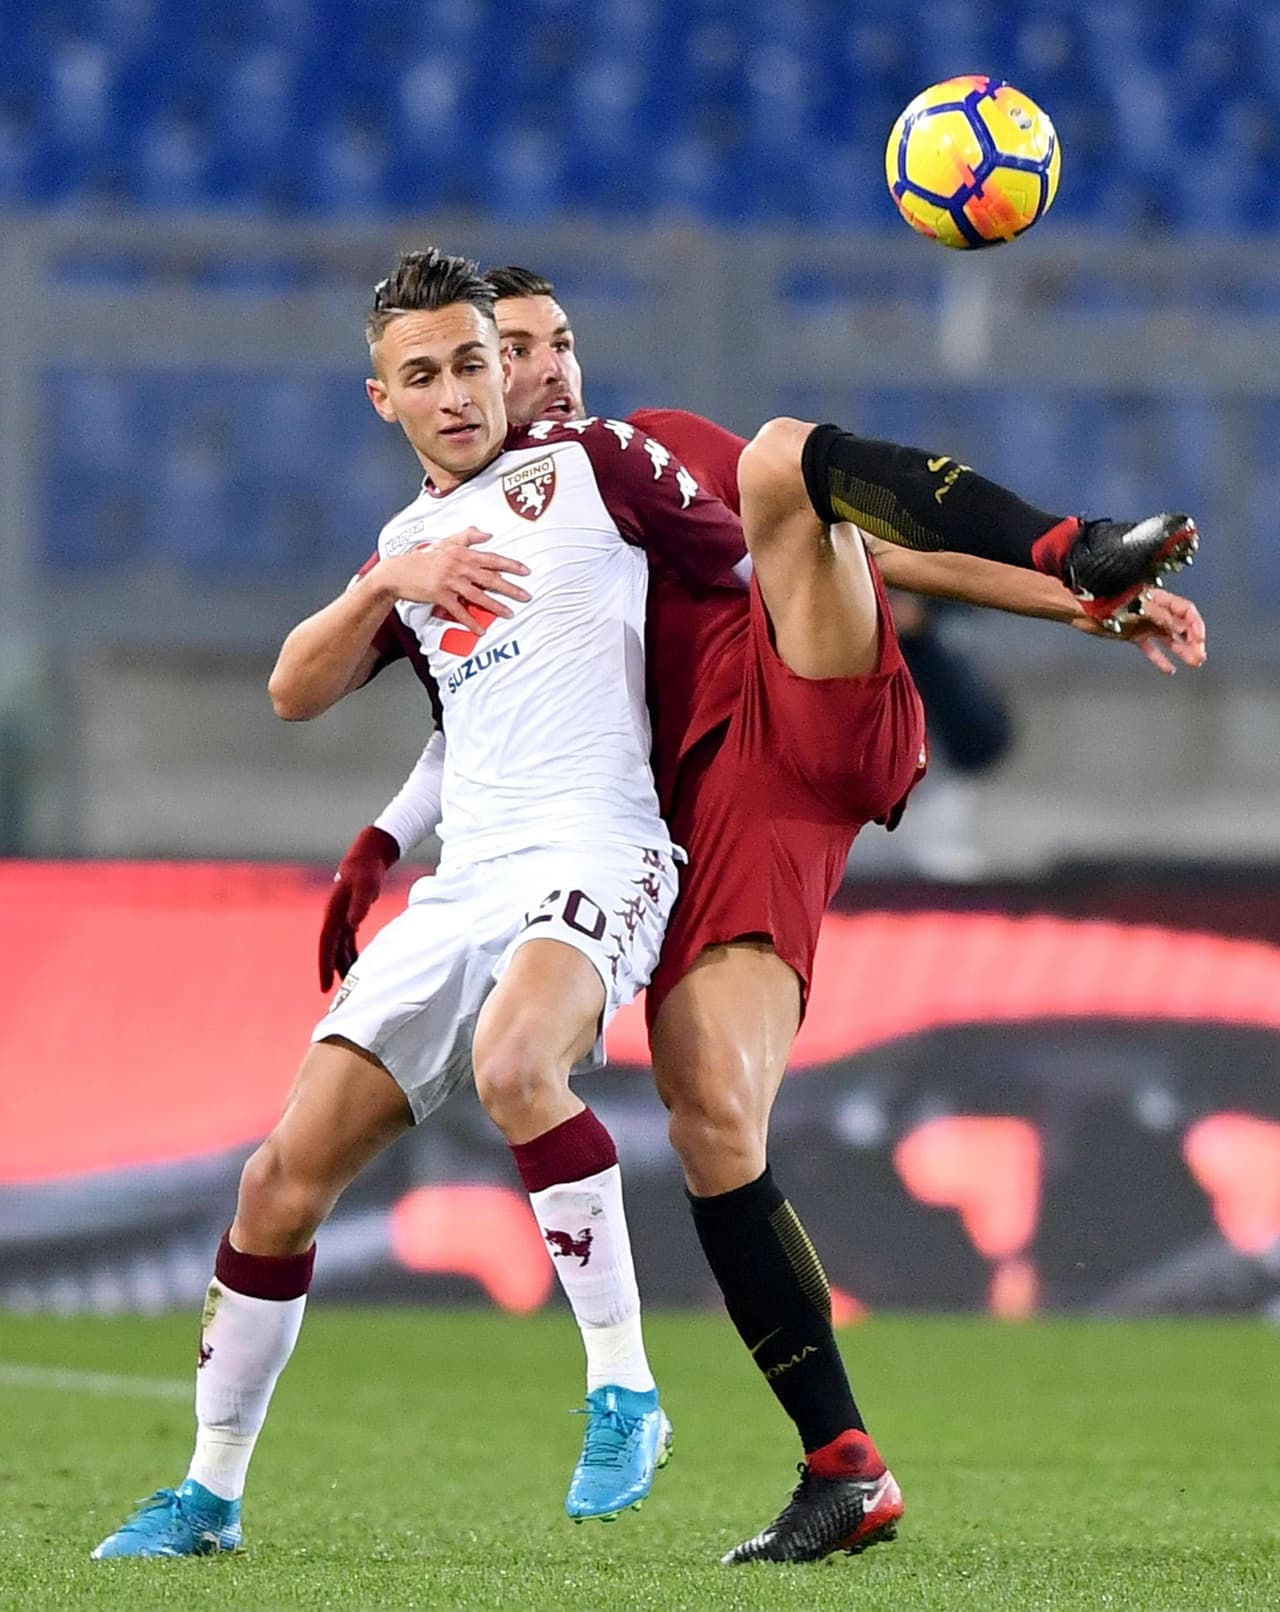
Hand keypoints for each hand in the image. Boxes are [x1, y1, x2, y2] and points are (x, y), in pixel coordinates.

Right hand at [319, 825, 400, 990]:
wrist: (368, 856)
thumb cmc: (367, 870)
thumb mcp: (366, 885)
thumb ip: (360, 904)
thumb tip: (353, 925)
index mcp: (334, 912)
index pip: (326, 943)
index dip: (324, 965)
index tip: (324, 986)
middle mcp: (334, 917)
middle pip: (330, 949)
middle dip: (330, 970)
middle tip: (332, 995)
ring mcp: (341, 917)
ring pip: (339, 946)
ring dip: (342, 963)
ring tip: (349, 983)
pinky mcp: (350, 916)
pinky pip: (347, 940)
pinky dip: (350, 953)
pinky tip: (355, 964)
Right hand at [378, 527, 530, 633]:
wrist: (397, 571)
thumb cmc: (422, 558)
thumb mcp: (444, 542)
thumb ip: (467, 537)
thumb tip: (488, 534)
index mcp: (461, 553)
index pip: (491, 559)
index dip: (510, 565)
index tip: (525, 571)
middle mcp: (458, 566)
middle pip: (489, 578)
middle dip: (510, 588)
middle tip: (526, 596)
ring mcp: (449, 581)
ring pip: (478, 595)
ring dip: (495, 606)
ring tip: (509, 614)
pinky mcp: (440, 595)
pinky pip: (459, 610)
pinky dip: (470, 621)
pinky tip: (481, 629)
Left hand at [1071, 586, 1205, 674]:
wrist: (1081, 608)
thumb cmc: (1108, 601)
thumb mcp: (1139, 607)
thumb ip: (1161, 617)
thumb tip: (1181, 629)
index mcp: (1158, 599)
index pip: (1185, 611)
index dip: (1195, 625)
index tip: (1200, 639)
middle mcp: (1154, 611)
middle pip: (1180, 626)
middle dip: (1193, 641)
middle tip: (1200, 657)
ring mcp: (1143, 624)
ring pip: (1168, 639)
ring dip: (1182, 650)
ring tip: (1194, 663)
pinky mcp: (1132, 635)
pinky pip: (1150, 648)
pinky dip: (1160, 658)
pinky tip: (1170, 669)